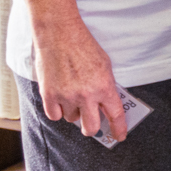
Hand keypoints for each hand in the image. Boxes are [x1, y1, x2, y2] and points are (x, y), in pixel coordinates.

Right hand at [32, 15, 126, 139]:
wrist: (60, 34)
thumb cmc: (83, 45)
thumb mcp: (105, 64)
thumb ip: (106, 85)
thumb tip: (106, 103)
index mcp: (104, 86)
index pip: (115, 114)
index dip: (119, 128)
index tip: (120, 136)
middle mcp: (86, 94)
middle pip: (91, 127)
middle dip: (93, 127)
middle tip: (91, 121)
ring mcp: (67, 96)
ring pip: (72, 119)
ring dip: (74, 112)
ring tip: (73, 95)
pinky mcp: (49, 95)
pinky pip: (55, 116)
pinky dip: (58, 111)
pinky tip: (60, 100)